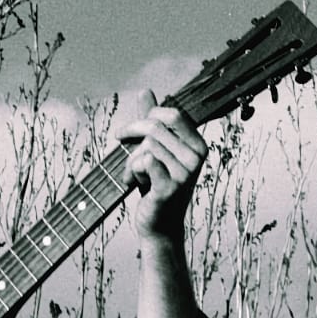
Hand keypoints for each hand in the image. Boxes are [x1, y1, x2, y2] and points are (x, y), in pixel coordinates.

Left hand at [114, 90, 206, 242]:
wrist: (158, 226)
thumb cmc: (155, 187)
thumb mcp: (154, 152)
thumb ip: (152, 123)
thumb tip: (146, 91)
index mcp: (197, 145)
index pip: (172, 114)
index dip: (146, 117)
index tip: (127, 132)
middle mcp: (197, 157)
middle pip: (155, 128)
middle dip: (131, 135)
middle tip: (119, 143)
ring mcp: (186, 173)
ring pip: (147, 147)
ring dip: (130, 160)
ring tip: (132, 175)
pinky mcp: (170, 187)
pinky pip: (144, 162)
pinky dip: (131, 171)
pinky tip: (133, 183)